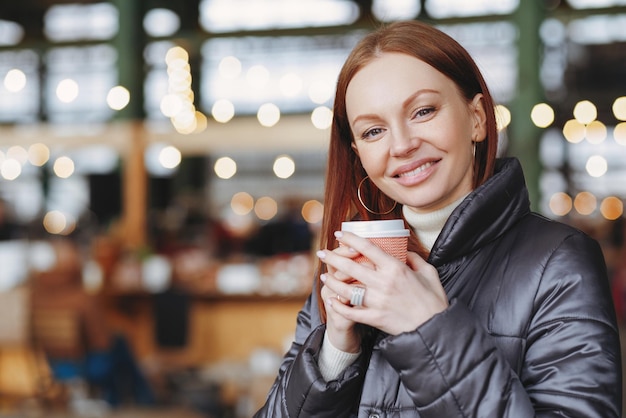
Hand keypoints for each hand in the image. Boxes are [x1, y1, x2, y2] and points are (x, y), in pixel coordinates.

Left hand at [317, 231, 447, 335]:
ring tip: (322, 276)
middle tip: (322, 253)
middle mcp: (383, 283)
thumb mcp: (429, 272)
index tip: (339, 234)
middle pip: (350, 266)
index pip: (367, 248)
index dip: (350, 239)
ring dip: (331, 281)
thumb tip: (404, 251)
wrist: (435, 328)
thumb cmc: (433, 300)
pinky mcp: (375, 318)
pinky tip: (331, 301)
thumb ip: (414, 259)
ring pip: (346, 288)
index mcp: (395, 268)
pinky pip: (351, 312)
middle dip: (332, 258)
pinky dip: (339, 307)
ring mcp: (377, 301)